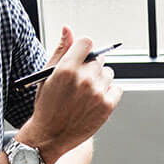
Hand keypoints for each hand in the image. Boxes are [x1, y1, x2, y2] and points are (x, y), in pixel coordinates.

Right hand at [21, 26, 121, 163]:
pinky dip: (109, 93)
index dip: (84, 49)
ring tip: (87, 93)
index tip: (81, 57)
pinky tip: (96, 100)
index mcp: (66, 68)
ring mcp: (97, 92)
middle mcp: (84, 78)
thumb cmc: (47, 105)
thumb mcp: (48, 75)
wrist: (50, 136)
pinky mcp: (107, 106)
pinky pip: (117, 89)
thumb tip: (68, 28)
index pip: (87, 42)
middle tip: (80, 81)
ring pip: (108, 73)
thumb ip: (60, 50)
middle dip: (91, 67)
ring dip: (100, 80)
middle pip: (98, 59)